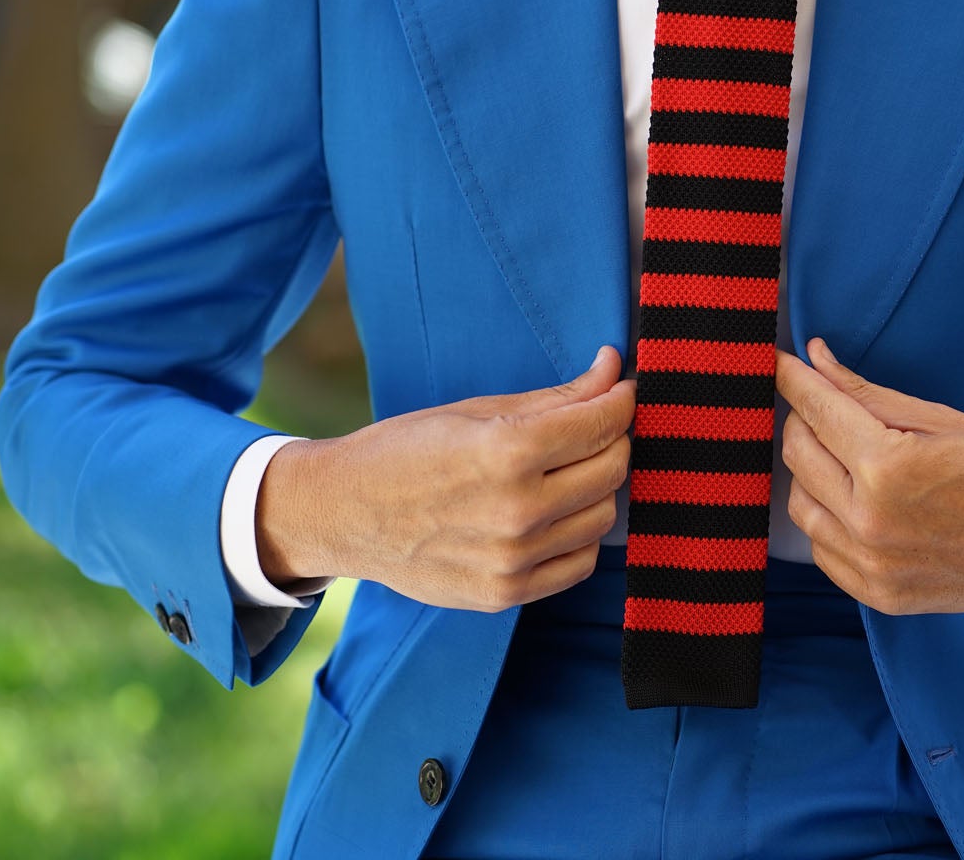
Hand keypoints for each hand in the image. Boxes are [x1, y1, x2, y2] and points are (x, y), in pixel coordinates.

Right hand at [255, 346, 635, 611]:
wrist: (343, 514)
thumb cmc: (406, 450)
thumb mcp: (477, 410)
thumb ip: (556, 397)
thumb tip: (613, 371)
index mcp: (507, 451)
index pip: (602, 423)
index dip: (621, 399)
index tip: (620, 389)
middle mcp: (517, 509)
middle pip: (612, 470)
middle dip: (612, 439)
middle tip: (592, 427)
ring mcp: (513, 558)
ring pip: (602, 517)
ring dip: (596, 488)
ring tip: (565, 470)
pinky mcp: (507, 593)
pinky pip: (580, 562)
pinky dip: (578, 535)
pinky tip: (552, 513)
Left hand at [773, 337, 963, 614]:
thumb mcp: (938, 418)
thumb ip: (865, 392)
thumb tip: (816, 358)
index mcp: (888, 468)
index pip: (816, 410)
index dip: (792, 379)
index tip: (776, 361)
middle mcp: (872, 522)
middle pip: (799, 455)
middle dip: (803, 419)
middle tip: (821, 403)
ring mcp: (873, 566)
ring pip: (801, 504)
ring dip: (811, 471)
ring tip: (842, 452)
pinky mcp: (879, 595)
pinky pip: (823, 547)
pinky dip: (827, 517)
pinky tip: (854, 499)